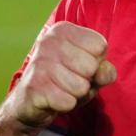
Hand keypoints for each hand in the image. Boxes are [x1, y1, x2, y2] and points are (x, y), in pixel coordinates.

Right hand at [2, 22, 116, 131]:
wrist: (31, 102)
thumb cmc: (66, 80)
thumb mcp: (92, 72)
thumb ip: (105, 70)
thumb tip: (102, 72)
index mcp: (63, 30)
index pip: (99, 45)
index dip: (97, 62)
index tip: (81, 65)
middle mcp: (48, 41)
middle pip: (91, 67)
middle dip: (87, 80)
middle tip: (72, 80)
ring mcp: (39, 63)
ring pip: (81, 87)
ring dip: (76, 94)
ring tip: (63, 89)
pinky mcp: (33, 87)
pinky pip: (68, 102)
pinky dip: (66, 105)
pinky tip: (54, 99)